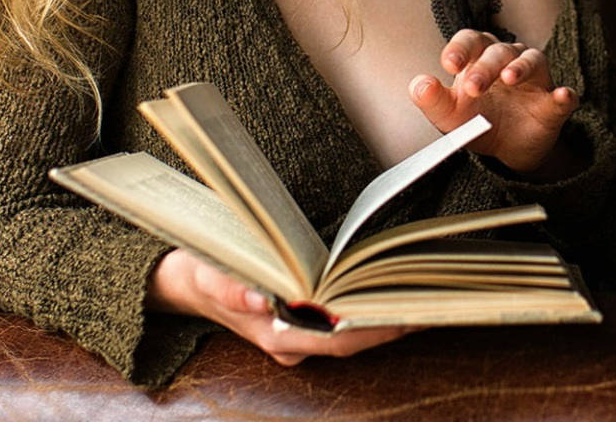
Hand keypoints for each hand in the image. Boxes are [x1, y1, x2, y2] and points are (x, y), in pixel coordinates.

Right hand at [148, 249, 417, 365]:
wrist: (185, 283)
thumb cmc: (201, 274)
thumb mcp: (208, 274)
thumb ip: (229, 287)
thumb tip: (257, 296)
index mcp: (277, 336)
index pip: (340, 339)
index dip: (375, 328)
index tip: (409, 313)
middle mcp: (294, 341)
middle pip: (354, 338)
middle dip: (391, 320)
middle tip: (431, 297)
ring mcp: (299, 333)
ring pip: (352, 330)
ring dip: (385, 313)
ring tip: (423, 291)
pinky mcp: (303, 319)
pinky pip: (344, 319)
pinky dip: (368, 306)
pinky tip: (391, 289)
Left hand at [408, 29, 579, 175]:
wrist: (506, 150)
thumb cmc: (476, 121)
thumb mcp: (449, 116)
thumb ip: (432, 100)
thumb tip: (419, 84)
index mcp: (479, 58)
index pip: (471, 41)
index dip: (461, 48)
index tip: (449, 64)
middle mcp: (509, 61)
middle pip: (498, 51)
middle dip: (485, 67)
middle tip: (473, 88)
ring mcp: (534, 81)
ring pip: (532, 60)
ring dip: (521, 66)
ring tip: (510, 78)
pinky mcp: (553, 104)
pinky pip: (563, 95)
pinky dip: (563, 95)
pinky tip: (562, 96)